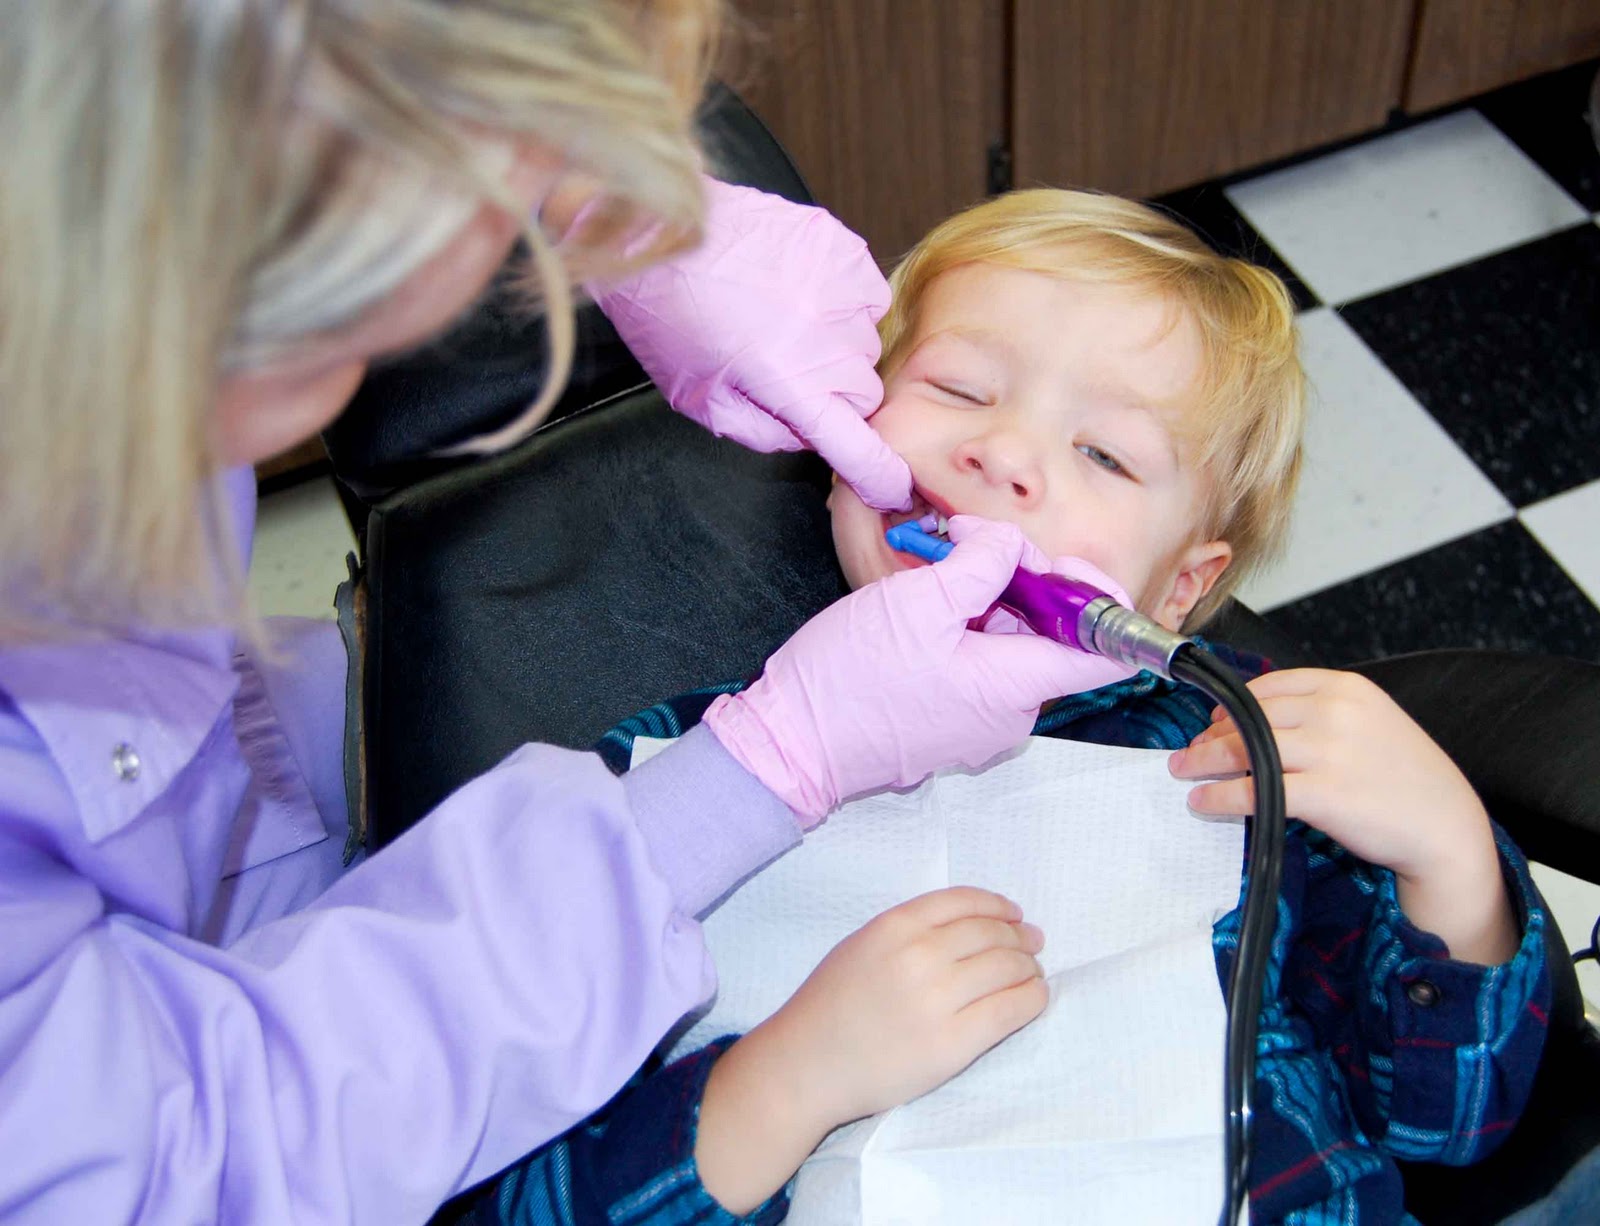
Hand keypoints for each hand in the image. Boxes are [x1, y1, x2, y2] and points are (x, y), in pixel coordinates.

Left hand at [590, 177, 912, 511]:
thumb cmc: (668, 318)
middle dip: (833, 395)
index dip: (878, 476)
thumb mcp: (702, 402)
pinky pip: (867, 292)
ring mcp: (841, 287)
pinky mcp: (843, 246)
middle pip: (865, 393)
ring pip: (867, 341)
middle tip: (785, 371)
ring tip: (784, 320)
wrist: (659, 232)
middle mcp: (827, 339)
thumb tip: (809, 438)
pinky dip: (843, 301)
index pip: (860, 447)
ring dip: (837, 344)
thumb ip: (764, 434)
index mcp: (791, 384)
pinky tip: (800, 291)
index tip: (891, 488)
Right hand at [695, 888, 1046, 1212]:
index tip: (1013, 914)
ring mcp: (938, 999)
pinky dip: (1032, 998)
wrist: (807, 1065)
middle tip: (1032, 943)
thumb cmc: (829, 1005)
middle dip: (1019, 936)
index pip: (965, 902)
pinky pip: (1011, 1010)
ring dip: (1029, 967)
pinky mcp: (954, 1043)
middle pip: (992, 934)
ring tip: (1033, 973)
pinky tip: (1034, 998)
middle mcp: (919, 955)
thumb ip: (909, 929)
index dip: (998, 905)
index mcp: (895, 926)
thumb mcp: (861, 945)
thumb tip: (969, 925)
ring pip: (1008, 968)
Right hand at [706, 517, 1135, 823]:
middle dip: (1020, 581)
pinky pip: (978, 669)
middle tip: (967, 542)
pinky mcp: (950, 725)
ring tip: (934, 568)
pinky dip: (962, 631)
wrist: (791, 745)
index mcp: (1015, 686)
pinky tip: (922, 607)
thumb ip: (980, 564)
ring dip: (985, 602)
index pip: (1107, 655)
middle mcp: (1009, 714)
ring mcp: (979, 724)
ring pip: (1010, 649)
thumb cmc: (849, 681)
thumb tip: (1010, 546)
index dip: (1102, 603)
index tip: (1066, 566)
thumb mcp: (918, 600)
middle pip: (1051, 638)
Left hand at [1168, 668, 1516, 962]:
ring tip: (1185, 772)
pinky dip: (1221, 795)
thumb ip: (1323, 715)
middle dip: (1212, 735)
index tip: (1214, 720)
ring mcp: (1329, 752)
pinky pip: (1254, 789)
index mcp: (1346, 688)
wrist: (1447, 826)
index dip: (1233, 704)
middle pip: (1250, 716)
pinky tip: (1205, 802)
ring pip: (1245, 747)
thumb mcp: (1372, 724)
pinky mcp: (1322, 794)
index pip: (1270, 687)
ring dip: (1205, 761)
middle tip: (1191, 751)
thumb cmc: (1408, 779)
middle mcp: (1335, 712)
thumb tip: (1259, 722)